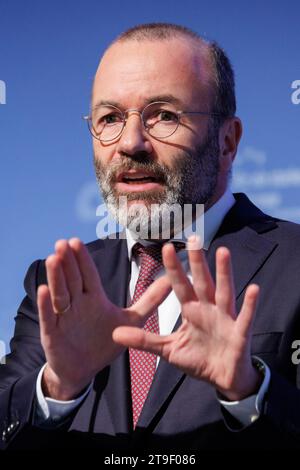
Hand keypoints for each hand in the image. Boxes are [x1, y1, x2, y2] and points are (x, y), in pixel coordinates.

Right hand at [37, 238, 170, 399]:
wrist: (83, 369)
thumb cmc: (104, 342)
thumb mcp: (130, 319)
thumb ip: (149, 301)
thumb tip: (170, 281)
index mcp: (93, 297)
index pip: (88, 274)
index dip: (83, 259)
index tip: (77, 241)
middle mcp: (77, 303)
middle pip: (72, 279)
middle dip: (68, 262)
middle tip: (63, 243)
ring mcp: (63, 317)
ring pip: (59, 293)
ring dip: (56, 277)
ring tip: (53, 259)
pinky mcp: (53, 333)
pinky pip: (49, 317)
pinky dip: (45, 305)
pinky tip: (43, 290)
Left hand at [113, 236, 261, 400]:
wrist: (222, 378)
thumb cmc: (198, 358)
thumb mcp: (168, 350)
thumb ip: (144, 340)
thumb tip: (115, 334)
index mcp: (191, 310)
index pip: (180, 286)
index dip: (173, 268)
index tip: (165, 247)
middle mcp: (208, 309)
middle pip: (202, 282)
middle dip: (197, 262)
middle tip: (194, 238)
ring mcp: (225, 318)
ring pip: (224, 292)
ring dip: (224, 273)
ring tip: (222, 252)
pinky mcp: (240, 332)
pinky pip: (245, 317)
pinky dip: (249, 304)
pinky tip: (253, 288)